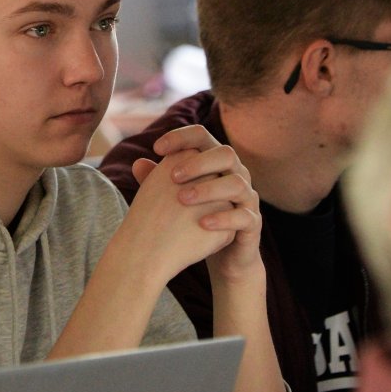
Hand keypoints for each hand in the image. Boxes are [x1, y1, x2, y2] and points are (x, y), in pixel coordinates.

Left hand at [123, 127, 261, 283]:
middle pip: (226, 154)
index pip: (203, 137)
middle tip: (172, 176)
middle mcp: (236, 174)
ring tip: (182, 200)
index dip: (180, 137)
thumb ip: (159, 182)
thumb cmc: (195, 219)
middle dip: (198, 162)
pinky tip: (202, 223)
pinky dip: (223, 218)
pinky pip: (244, 216)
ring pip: (237, 184)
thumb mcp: (175, 198)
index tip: (156, 148)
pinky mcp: (252, 223)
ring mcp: (248, 198)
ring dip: (208, 189)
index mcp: (217, 163)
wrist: (223, 254)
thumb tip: (138, 163)